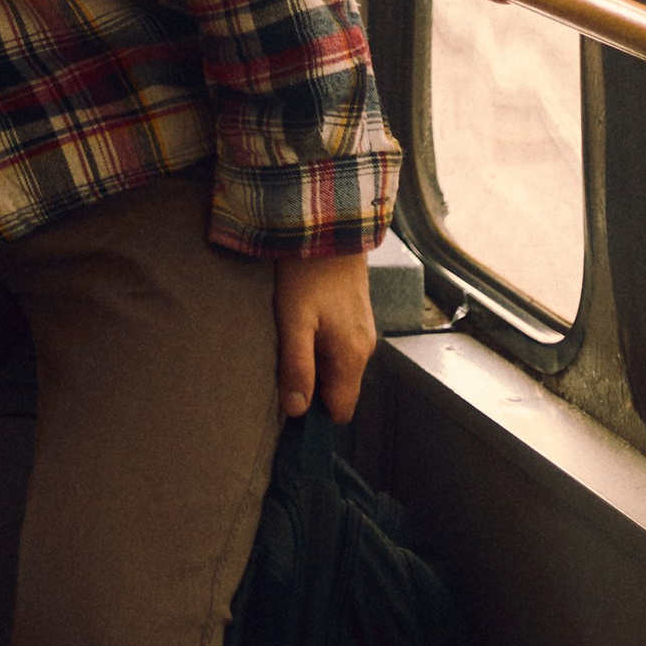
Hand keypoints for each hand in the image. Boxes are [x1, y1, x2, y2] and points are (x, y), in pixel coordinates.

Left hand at [271, 251, 376, 424]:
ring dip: (314, 368)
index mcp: (352, 357)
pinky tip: (302, 330)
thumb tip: (296, 411)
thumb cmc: (307, 275)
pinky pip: (340, 351)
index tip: (286, 404)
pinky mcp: (356, 320)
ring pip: (338, 370)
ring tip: (289, 346)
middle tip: (281, 370)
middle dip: (312, 390)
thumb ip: (297, 367)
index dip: (314, 414)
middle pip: (338, 391)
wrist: (329, 231)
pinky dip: (321, 350)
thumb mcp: (294, 322)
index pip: (340, 411)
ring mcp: (363, 334)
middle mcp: (364, 350)